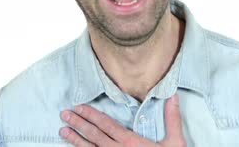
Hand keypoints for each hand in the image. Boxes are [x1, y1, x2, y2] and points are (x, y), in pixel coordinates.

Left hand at [59, 93, 185, 146]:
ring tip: (63, 131)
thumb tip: (173, 96)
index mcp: (131, 143)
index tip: (79, 107)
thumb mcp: (176, 142)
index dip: (91, 115)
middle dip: (78, 124)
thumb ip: (172, 119)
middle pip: (94, 136)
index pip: (107, 125)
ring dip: (75, 141)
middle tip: (64, 114)